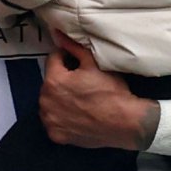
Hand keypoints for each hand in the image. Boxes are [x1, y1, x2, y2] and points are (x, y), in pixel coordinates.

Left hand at [39, 36, 153, 149]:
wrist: (125, 123)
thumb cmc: (111, 92)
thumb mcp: (94, 64)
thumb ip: (73, 47)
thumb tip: (58, 34)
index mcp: (53, 81)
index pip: (53, 60)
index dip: (66, 58)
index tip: (79, 63)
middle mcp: (45, 102)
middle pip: (50, 82)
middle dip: (62, 79)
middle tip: (82, 83)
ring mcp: (50, 121)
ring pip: (50, 102)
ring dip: (59, 99)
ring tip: (79, 100)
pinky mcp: (56, 136)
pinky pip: (54, 121)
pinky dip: (61, 118)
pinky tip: (77, 115)